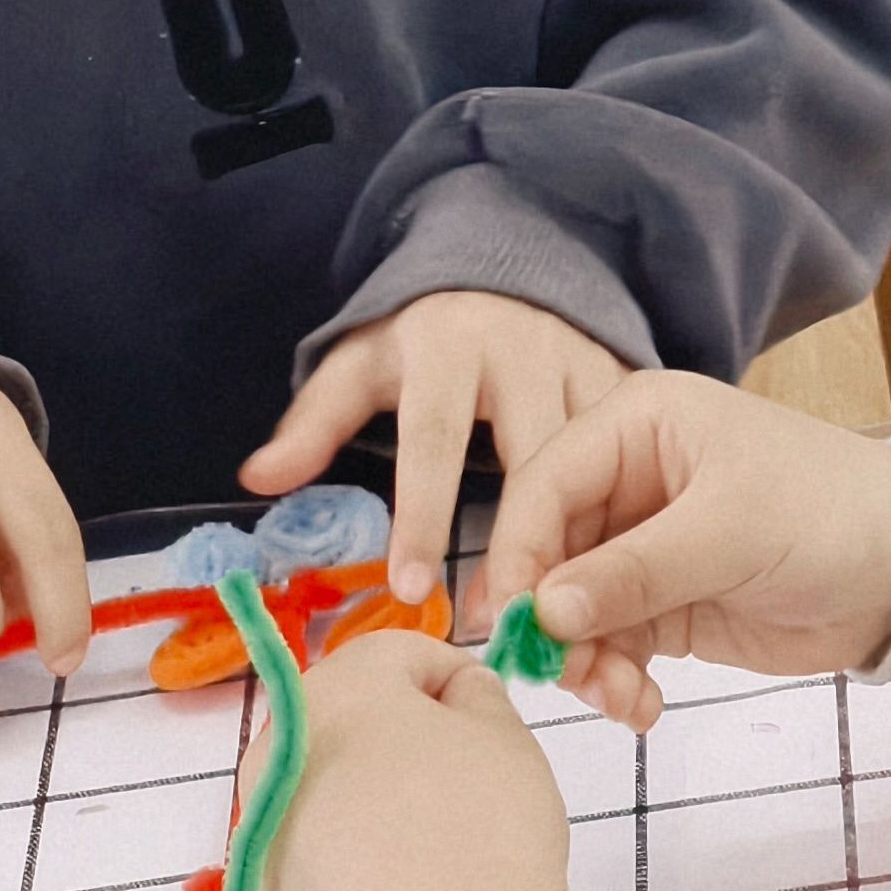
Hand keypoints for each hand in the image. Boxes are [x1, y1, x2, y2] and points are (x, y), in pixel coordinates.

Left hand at [243, 289, 625, 611]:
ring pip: (593, 464)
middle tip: (501, 622)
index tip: (413, 590)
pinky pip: (633, 460)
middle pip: (529, 458)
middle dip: (520, 544)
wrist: (507, 268)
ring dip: (580, 541)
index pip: (434, 438)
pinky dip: (623, 518)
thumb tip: (257, 478)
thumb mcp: (362, 362)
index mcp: (451, 345)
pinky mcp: (625, 383)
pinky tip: (611, 576)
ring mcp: (584, 364)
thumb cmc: (424, 335)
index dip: (424, 516)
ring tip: (560, 619)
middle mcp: (525, 350)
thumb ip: (314, 421)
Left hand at [267, 630, 569, 890]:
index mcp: (332, 695)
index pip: (399, 655)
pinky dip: (355, 862)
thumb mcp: (506, 734)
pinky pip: (317, 859)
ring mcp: (262, 836)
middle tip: (464, 781)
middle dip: (402, 737)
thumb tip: (449, 700)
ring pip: (326, 792)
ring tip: (436, 843)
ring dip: (373, 799)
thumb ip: (472, 694)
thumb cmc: (489, 837)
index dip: (455, 678)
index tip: (489, 719)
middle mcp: (275, 756)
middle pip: (348, 721)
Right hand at [481, 371, 890, 732]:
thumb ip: (632, 571)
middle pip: (547, 553)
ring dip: (583, 662)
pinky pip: (610, 645)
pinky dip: (614, 681)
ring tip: (620, 698)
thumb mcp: (728, 533)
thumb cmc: (828, 515)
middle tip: (565, 676)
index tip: (506, 622)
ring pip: (573, 609)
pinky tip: (641, 707)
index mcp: (637, 426)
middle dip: (550, 621)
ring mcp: (644, 546)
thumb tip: (542, 611)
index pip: (543, 485)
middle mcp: (629, 480)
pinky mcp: (666, 603)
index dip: (514, 553)